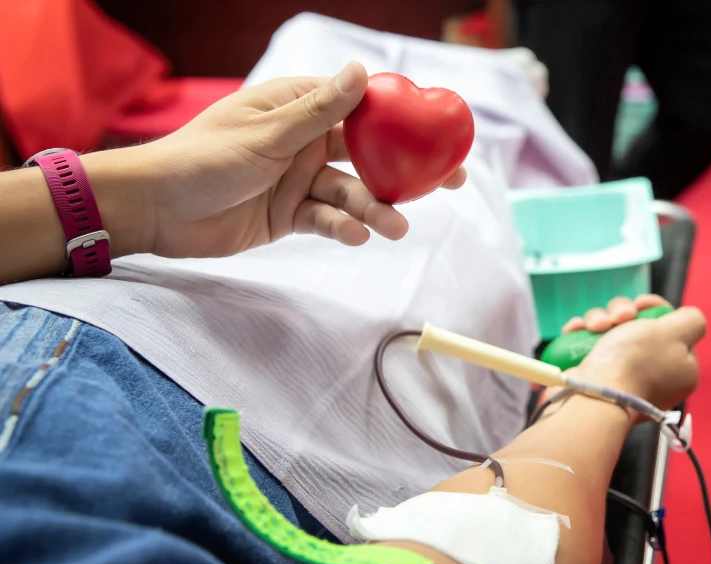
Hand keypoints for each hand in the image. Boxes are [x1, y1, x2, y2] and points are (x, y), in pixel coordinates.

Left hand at [116, 61, 465, 258]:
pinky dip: (341, 228)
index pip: (362, 107)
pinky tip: (351, 236)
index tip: (439, 132)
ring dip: (375, 209)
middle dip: (406, 171)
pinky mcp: (290, 214)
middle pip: (368, 153)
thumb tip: (362, 72)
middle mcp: (304, 140)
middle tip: (447, 184)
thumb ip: (319, 111)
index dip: (404, 119)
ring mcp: (299, 178)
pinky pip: (327, 220)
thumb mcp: (267, 135)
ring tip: (395, 228)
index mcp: (298, 107)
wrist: (156, 210)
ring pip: (352, 192)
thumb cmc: (202, 159)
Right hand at [564, 295, 705, 412]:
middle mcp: (654, 376)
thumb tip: (689, 320)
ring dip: (599, 320)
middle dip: (623, 314)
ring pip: (611, 333)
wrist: (594, 395)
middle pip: (639, 328)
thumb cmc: (636, 361)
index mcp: (680, 369)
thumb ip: (692, 321)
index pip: (672, 330)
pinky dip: (580, 335)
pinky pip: (589, 347)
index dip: (655, 310)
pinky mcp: (595, 380)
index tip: (641, 304)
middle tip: (618, 318)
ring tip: (594, 327)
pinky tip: (575, 330)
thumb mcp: (676, 332)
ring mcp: (622, 379)